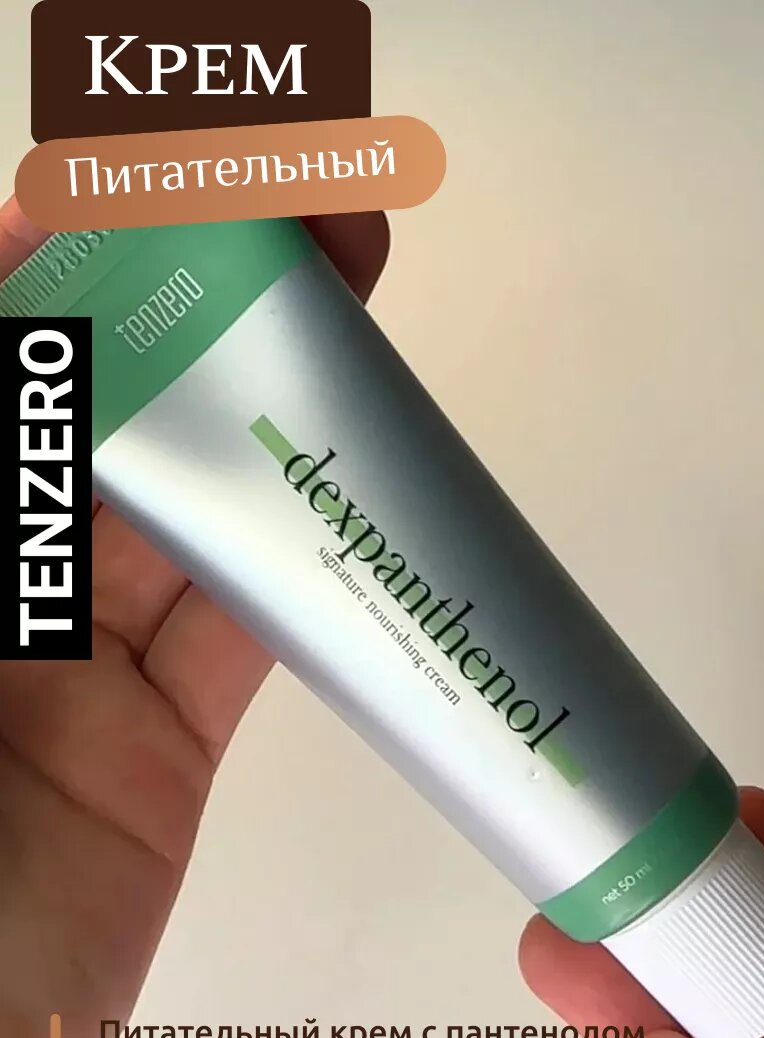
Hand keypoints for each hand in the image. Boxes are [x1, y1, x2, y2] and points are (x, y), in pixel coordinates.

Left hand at [0, 200, 389, 1037]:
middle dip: (202, 319)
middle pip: (106, 419)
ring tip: (356, 332)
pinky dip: (305, 565)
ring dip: (272, 428)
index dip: (67, 262)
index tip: (155, 195)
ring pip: (189, 514)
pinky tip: (360, 496)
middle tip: (305, 237)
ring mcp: (67, 666)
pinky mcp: (156, 748)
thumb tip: (9, 256)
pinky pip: (242, 636)